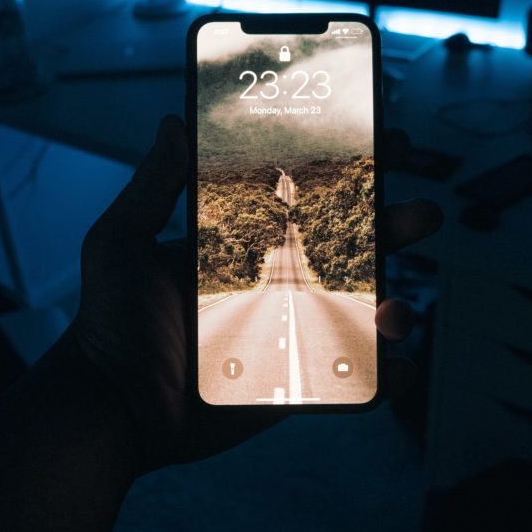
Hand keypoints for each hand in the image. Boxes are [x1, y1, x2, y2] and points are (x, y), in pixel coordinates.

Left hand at [70, 118, 441, 474]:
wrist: (110, 409)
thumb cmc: (110, 324)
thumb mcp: (123, 241)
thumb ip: (154, 185)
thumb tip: (173, 122)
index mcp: (240, 246)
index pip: (303, 204)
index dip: (344, 179)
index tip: (380, 147)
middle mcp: (271, 285)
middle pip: (347, 252)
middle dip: (392, 229)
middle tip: (421, 213)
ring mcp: (287, 335)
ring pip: (360, 312)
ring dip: (394, 304)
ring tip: (398, 307)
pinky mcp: (294, 386)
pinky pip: (352, 378)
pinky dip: (384, 374)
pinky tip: (397, 366)